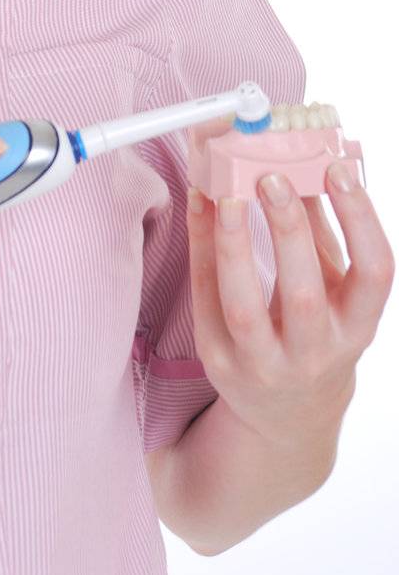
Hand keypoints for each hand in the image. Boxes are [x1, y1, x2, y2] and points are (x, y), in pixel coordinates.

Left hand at [185, 117, 395, 450]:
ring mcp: (265, 363)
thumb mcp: (334, 290)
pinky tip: (199, 207)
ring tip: (223, 194)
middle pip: (304, 294)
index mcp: (357, 328)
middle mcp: (316, 353)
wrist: (288, 414)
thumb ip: (323, 232)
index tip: (338, 169)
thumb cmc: (315, 331)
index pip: (374, 275)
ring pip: (245, 307)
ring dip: (233, 245)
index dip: (360, 220)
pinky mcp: (220, 361)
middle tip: (269, 174)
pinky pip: (207, 302)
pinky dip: (201, 250)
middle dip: (287, 230)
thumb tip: (309, 160)